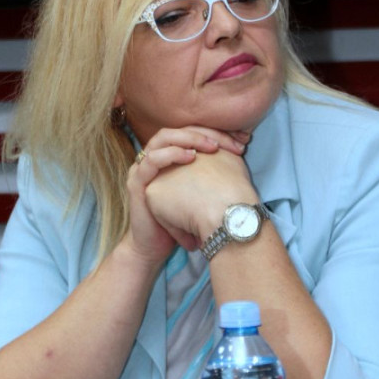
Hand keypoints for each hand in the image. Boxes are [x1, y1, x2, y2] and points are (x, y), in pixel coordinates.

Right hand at [122, 126, 249, 268]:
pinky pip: (151, 160)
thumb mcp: (202, 191)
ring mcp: (142, 168)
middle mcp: (154, 157)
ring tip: (211, 146)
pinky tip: (191, 157)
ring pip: (162, 138)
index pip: (190, 131)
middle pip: (177, 130)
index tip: (240, 141)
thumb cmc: (182, 220)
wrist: (156, 248)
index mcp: (168, 157)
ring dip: (188, 139)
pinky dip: (171, 154)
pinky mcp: (136, 183)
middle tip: (226, 142)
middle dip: (203, 132)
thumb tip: (242, 151)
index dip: (215, 132)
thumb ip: (214, 171)